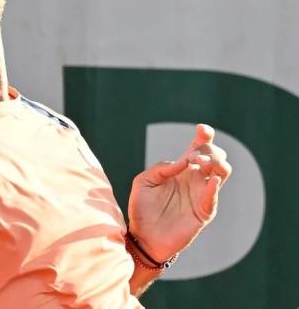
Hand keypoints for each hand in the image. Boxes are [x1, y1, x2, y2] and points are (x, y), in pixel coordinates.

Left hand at [128, 124, 231, 261]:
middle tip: (193, 156)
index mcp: (181, 168)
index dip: (204, 135)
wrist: (143, 237)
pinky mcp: (204, 211)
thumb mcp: (143, 182)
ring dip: (216, 163)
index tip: (202, 129)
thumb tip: (183, 162)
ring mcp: (202, 194)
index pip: (199, 147)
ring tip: (200, 163)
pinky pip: (214, 196)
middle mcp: (195, 178)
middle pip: (216, 156)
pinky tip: (209, 180)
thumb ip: (161, 168)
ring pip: (223, 172)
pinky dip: (213, 186)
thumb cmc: (142, 208)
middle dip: (209, 150)